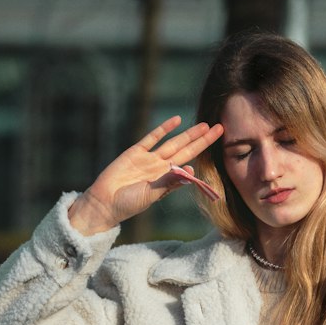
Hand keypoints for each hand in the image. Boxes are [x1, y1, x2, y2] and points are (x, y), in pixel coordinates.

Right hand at [68, 117, 223, 234]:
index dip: (203, 153)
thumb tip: (190, 171)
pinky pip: (152, 138)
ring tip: (204, 125)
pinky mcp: (135, 152)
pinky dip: (164, 129)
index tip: (219, 146)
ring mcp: (149, 158)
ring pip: (173, 142)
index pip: (190, 162)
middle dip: (202, 139)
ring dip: (188, 134)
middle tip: (220, 128)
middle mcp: (161, 167)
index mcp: (167, 178)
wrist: (105, 203)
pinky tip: (176, 120)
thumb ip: (169, 182)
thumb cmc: (129, 204)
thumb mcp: (152, 195)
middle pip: (186, 149)